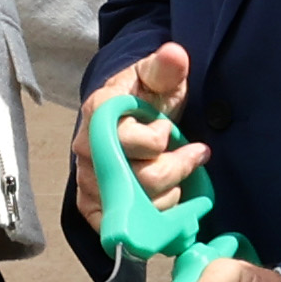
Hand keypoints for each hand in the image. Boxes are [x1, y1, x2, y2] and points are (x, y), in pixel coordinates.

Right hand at [73, 46, 206, 248]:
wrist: (129, 115)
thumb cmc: (146, 96)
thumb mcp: (159, 77)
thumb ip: (166, 67)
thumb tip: (174, 54)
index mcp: (99, 113)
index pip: (137, 142)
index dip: (161, 139)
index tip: (169, 127)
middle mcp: (87, 150)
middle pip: (144, 180)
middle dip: (177, 168)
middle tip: (193, 154)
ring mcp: (88, 181)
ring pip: (141, 207)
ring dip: (171, 193)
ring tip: (178, 174)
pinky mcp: (92, 206)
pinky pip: (122, 227)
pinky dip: (151, 220)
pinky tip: (166, 202)